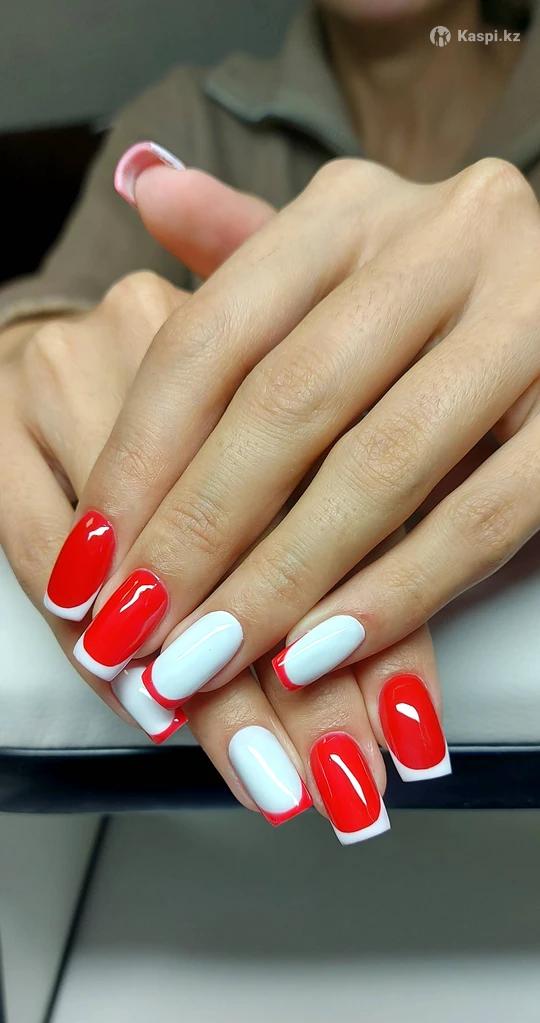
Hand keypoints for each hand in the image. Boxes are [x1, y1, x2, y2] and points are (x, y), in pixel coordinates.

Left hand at [32, 153, 446, 839]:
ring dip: (283, 580)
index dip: (141, 460)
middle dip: (200, 534)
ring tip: (212, 658)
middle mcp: (445, 240)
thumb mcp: (345, 259)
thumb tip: (145, 187)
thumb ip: (247, 246)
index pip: (214, 335)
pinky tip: (321, 650)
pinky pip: (483, 516)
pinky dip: (395, 593)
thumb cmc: (441, 304)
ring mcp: (528, 317)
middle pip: (287, 403)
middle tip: (139, 631)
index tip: (93, 562)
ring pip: (381, 466)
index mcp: (356, 208)